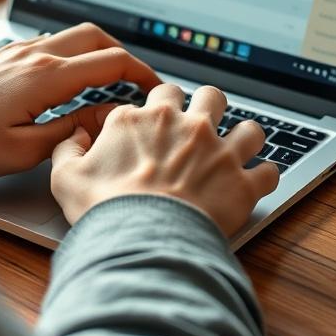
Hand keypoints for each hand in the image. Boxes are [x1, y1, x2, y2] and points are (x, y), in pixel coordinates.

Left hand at [0, 23, 160, 178]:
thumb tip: (107, 117)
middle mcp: (34, 54)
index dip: (141, 73)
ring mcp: (18, 51)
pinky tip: (70, 80)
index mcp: (45, 76)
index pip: (111, 62)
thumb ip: (72, 130)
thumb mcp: (23, 150)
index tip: (155, 88)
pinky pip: (51, 43)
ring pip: (73, 35)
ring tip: (109, 80)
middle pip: (96, 35)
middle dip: (124, 53)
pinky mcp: (5, 56)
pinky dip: (73, 54)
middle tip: (137, 80)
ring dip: (98, 50)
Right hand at [50, 83, 279, 236]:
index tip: (156, 127)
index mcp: (143, 119)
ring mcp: (219, 152)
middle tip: (202, 126)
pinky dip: (266, 177)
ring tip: (239, 148)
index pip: (156, 98)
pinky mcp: (243, 182)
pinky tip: (259, 182)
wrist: (143, 240)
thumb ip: (67, 151)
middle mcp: (185, 126)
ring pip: (248, 127)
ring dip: (245, 137)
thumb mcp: (66, 178)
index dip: (156, 112)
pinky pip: (269, 171)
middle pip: (209, 96)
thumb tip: (73, 138)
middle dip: (208, 107)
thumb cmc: (105, 210)